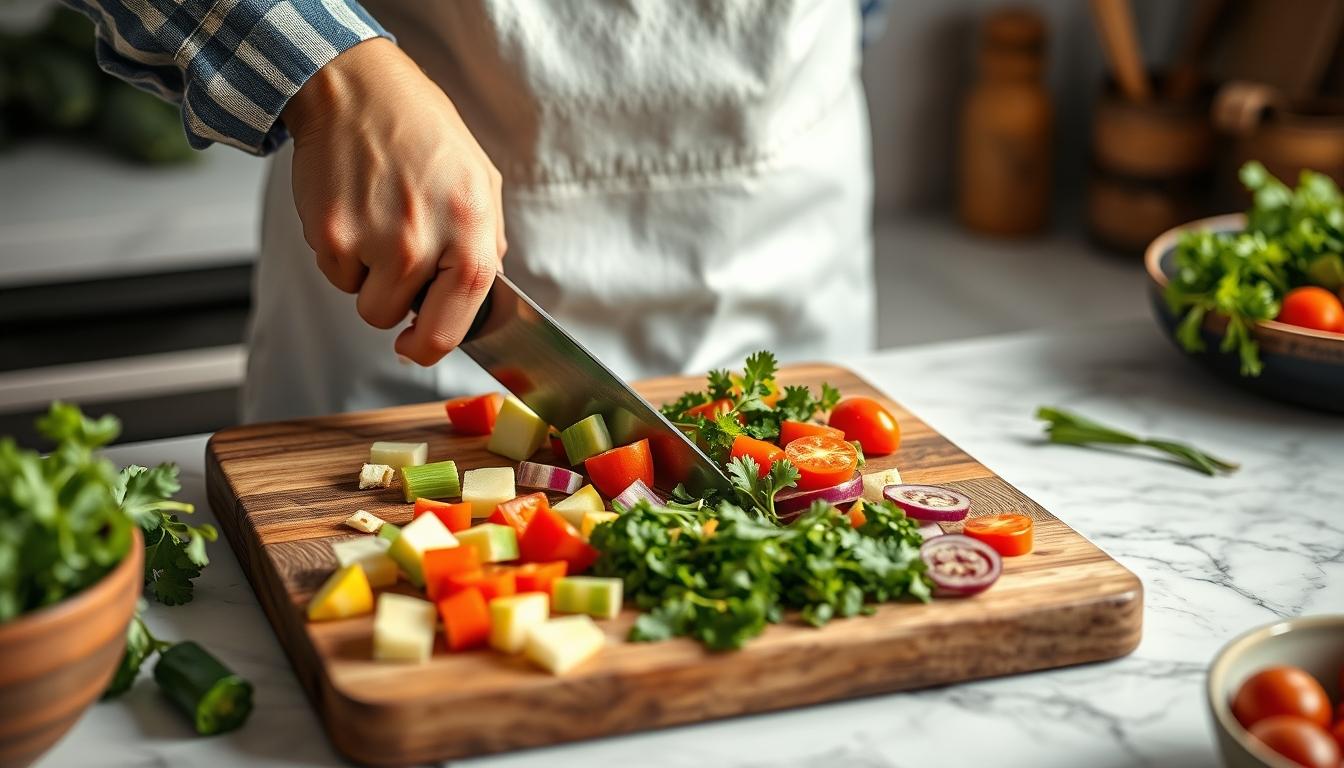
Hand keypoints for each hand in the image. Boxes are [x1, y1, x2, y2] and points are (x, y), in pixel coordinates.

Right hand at [281, 38, 504, 365]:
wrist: (357, 88)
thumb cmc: (422, 132)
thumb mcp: (480, 181)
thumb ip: (486, 244)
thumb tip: (480, 299)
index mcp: (469, 230)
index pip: (455, 323)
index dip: (432, 347)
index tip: (418, 346)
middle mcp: (420, 240)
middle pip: (395, 319)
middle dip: (394, 304)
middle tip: (396, 263)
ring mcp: (371, 239)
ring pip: (363, 301)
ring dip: (368, 278)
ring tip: (378, 225)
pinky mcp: (328, 233)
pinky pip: (336, 275)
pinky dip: (342, 254)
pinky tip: (354, 212)